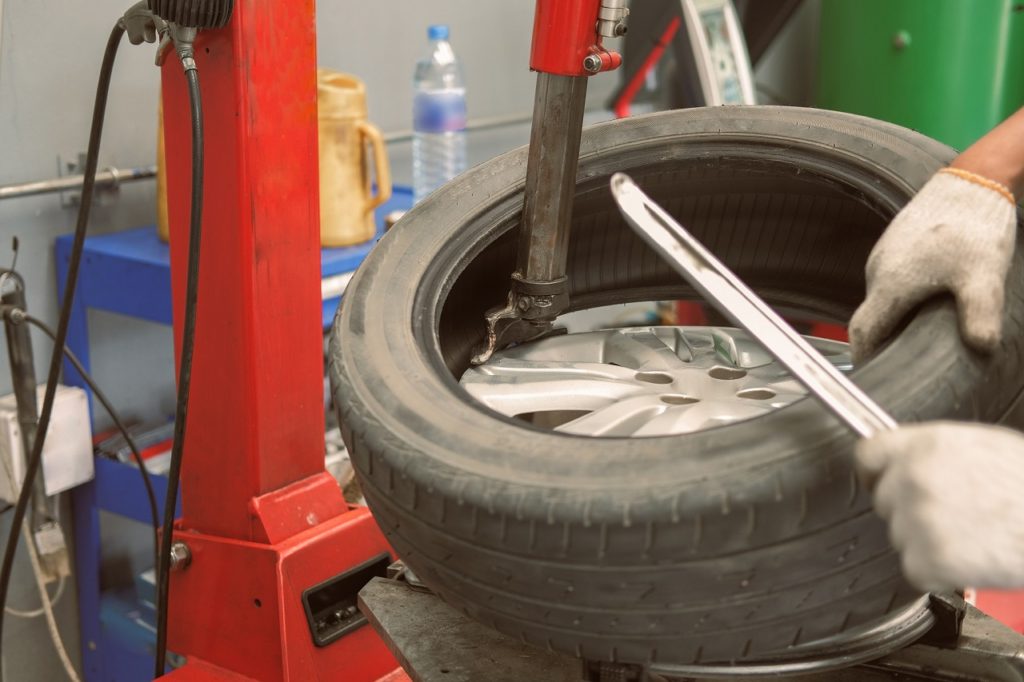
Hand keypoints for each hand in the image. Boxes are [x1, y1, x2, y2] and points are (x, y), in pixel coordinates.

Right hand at [849, 169, 1015, 362]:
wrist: (972, 182)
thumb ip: (980, 316)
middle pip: (870, 318)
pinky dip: (899, 298)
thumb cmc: (974, 229)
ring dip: (892, 318)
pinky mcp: (893, 244)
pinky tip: (926, 299)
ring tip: (918, 331)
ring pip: (880, 298)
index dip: (865, 356)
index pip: (863, 333)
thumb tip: (982, 349)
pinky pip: (887, 279)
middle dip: (881, 341)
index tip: (873, 372)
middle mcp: (878, 271)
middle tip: (901, 360)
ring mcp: (883, 255)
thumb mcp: (984, 278)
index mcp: (890, 285)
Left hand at [856, 421, 1023, 591]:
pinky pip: (915, 569)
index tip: (879, 482)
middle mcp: (914, 478)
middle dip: (908, 510)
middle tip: (952, 516)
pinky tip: (970, 558)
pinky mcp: (928, 560)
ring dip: (926, 541)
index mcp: (926, 445)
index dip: (875, 472)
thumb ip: (934, 451)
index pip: (867, 454)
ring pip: (900, 536)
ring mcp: (918, 519)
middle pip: (883, 500)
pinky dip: (938, 572)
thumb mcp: (982, 445)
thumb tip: (907, 459)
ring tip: (972, 535)